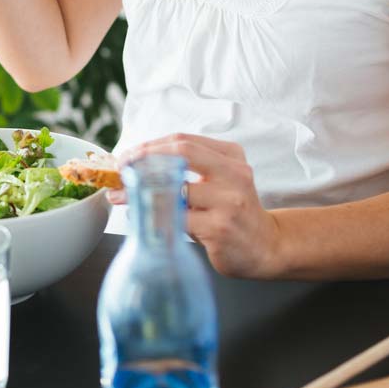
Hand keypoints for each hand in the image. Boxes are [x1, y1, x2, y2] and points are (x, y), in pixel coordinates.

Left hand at [108, 133, 283, 278]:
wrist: (267, 247)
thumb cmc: (234, 212)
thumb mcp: (220, 182)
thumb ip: (190, 169)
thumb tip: (138, 166)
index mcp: (232, 156)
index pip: (183, 141)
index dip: (149, 146)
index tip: (127, 156)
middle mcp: (234, 174)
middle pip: (180, 153)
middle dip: (143, 159)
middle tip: (121, 170)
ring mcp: (228, 201)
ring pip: (174, 187)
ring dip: (140, 191)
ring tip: (121, 195)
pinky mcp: (219, 228)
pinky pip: (176, 218)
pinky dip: (153, 215)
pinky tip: (141, 218)